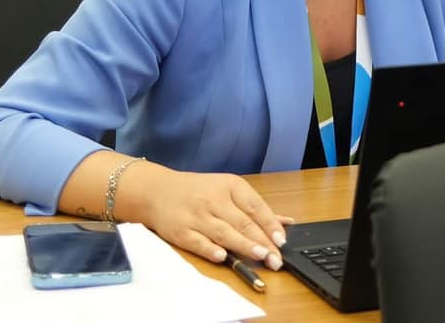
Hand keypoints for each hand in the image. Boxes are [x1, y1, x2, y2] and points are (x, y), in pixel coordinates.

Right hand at [122, 166, 289, 269]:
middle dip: (262, 241)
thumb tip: (287, 223)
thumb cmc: (198, 191)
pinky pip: (197, 241)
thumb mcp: (228, 190)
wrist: (156, 190)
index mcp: (230, 186)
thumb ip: (256, 208)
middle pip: (242, 222)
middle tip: (276, 258)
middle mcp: (214, 199)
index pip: (255, 206)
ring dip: (243, 245)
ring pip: (223, 232)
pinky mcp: (180, 231)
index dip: (270, 224)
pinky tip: (223, 257)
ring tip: (261, 256)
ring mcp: (197, 215)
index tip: (282, 240)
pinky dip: (210, 249)